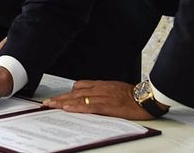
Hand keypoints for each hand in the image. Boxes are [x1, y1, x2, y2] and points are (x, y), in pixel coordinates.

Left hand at [42, 80, 162, 119]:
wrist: (145, 98)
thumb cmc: (133, 95)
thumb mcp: (114, 88)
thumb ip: (101, 91)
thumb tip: (90, 97)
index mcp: (100, 85)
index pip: (79, 87)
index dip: (66, 93)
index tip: (57, 97)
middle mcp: (98, 88)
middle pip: (74, 92)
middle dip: (60, 97)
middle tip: (47, 102)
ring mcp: (101, 96)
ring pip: (77, 98)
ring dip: (63, 102)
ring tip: (51, 105)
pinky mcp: (106, 105)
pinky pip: (88, 106)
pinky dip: (76, 107)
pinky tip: (68, 109)